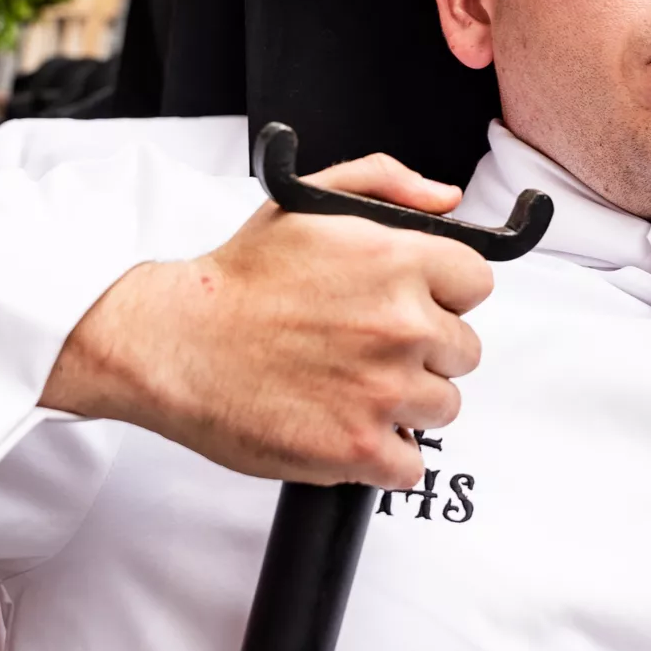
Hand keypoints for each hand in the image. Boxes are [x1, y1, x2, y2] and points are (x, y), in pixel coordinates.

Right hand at [42, 154, 492, 489]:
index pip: (476, 283)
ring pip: (443, 407)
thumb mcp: (308, 202)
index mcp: (396, 262)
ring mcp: (385, 391)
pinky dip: (383, 456)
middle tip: (368, 348)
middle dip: (423, 350)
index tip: (413, 304)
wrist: (173, 344)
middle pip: (464, 350)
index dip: (443, 295)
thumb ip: (387, 183)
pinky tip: (345, 427)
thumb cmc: (235, 282)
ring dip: (406, 403)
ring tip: (350, 386)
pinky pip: (411, 466)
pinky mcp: (361, 448)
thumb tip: (447, 200)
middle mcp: (400, 325)